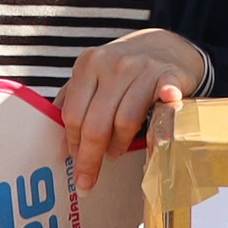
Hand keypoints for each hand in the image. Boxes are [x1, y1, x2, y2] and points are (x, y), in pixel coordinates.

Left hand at [56, 27, 206, 189]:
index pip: (73, 113)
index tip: (73, 165)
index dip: (72, 143)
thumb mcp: (93, 76)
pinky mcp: (169, 75)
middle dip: (89, 158)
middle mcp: (113, 64)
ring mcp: (142, 69)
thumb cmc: (124, 70)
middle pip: (95, 122)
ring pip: (124, 120)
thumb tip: (58, 141)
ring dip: (117, 145)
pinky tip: (166, 113)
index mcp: (88, 65)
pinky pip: (164, 94)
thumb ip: (74, 101)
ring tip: (114, 155)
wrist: (164, 46)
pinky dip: (166, 102)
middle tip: (87, 181)